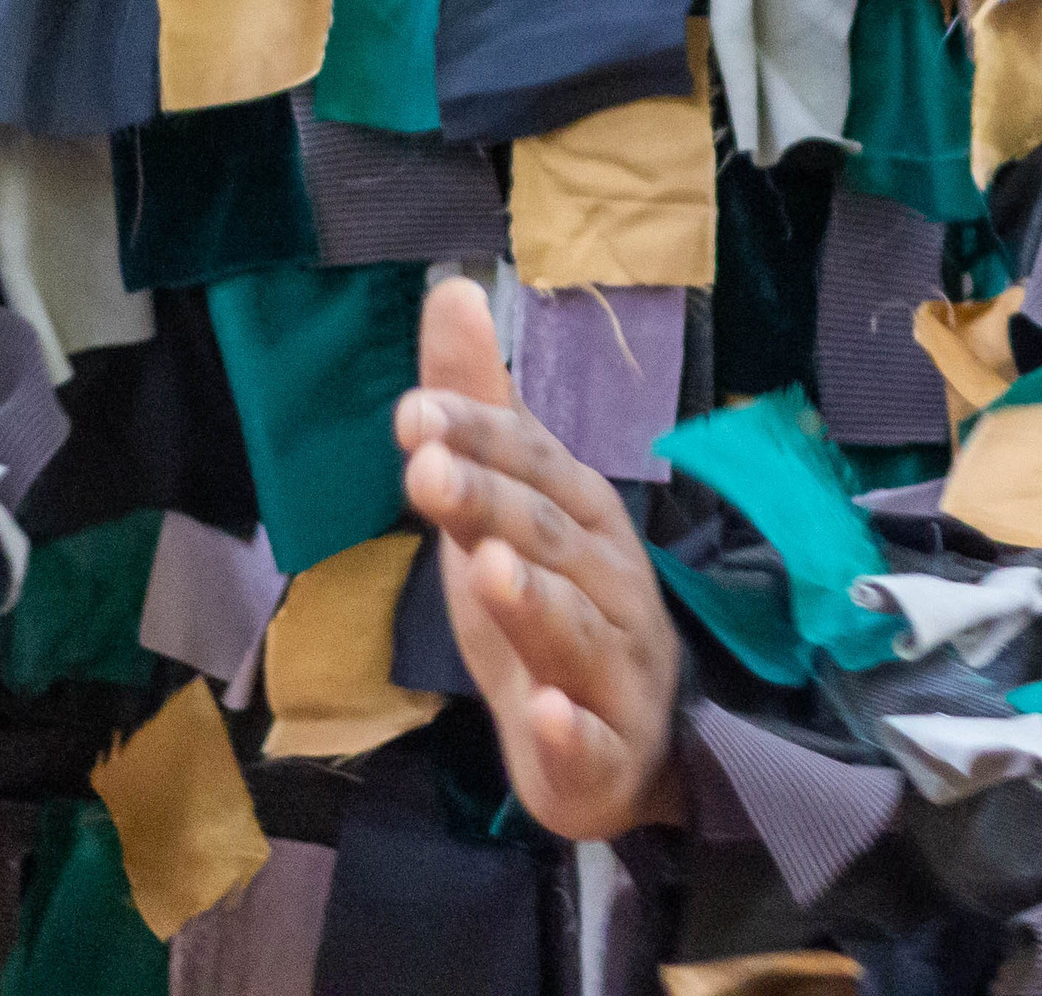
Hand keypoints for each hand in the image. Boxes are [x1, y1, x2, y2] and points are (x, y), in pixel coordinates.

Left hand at [396, 278, 682, 839]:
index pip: (530, 462)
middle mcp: (608, 581)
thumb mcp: (505, 505)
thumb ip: (478, 406)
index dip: (477, 435)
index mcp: (581, 515)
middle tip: (426, 471)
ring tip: (489, 570)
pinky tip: (542, 715)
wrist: (628, 746)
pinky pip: (589, 741)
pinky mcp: (605, 753)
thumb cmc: (553, 601)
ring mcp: (614, 669)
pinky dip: (568, 731)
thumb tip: (451, 288)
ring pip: (574, 631)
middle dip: (489, 503)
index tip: (412, 414)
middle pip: (547, 535)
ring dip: (534, 600)